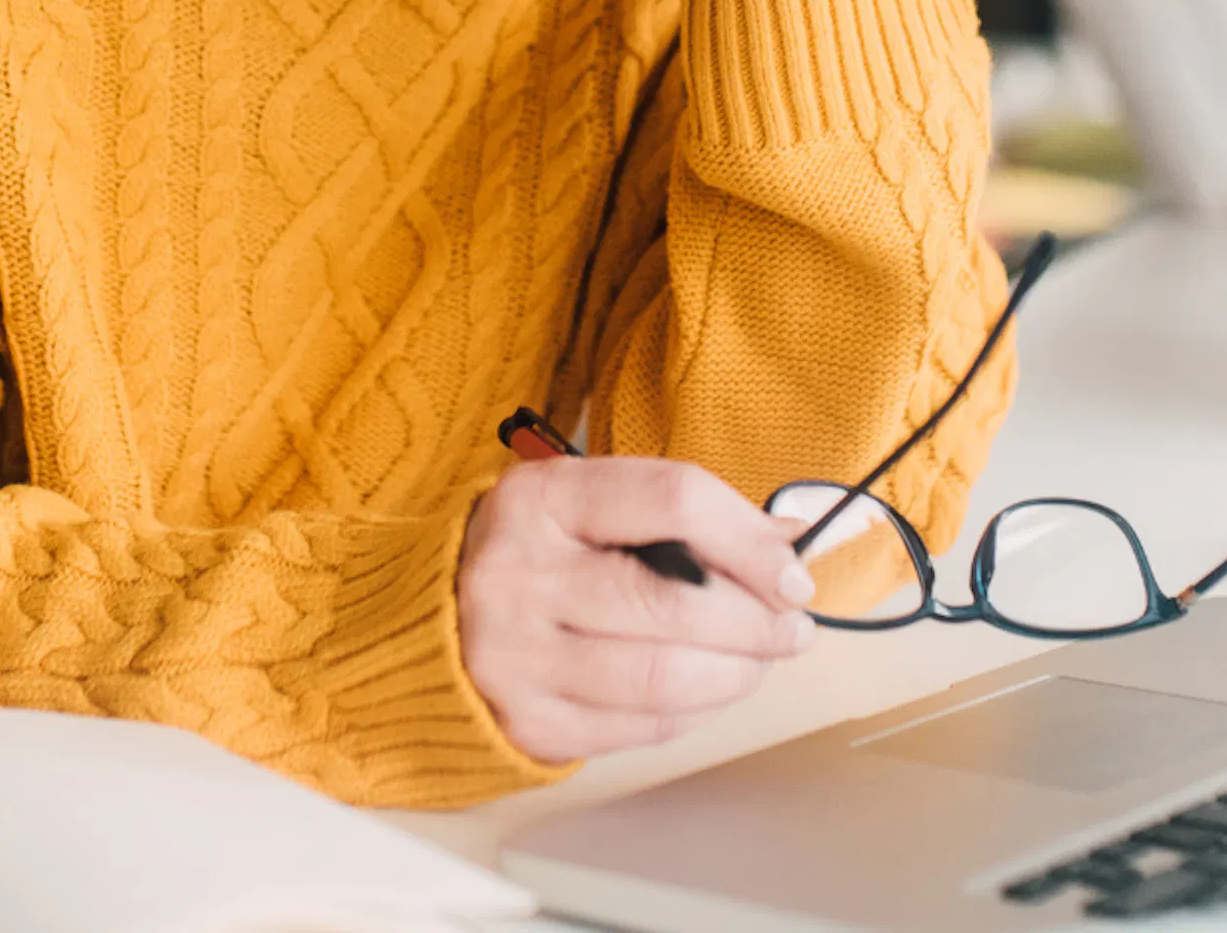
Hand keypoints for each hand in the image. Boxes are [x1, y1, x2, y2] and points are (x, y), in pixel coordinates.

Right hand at [457, 455, 819, 762]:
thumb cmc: (539, 554)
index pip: (673, 501)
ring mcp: (516, 655)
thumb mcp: (593, 505)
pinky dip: (695, 712)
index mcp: (541, 498)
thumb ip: (684, 516)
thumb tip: (791, 540)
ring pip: (664, 677)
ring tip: (755, 662)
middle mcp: (519, 575)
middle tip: (790, 629)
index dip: (750, 539)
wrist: (434, 617)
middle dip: (757, 622)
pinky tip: (705, 690)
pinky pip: (643, 727)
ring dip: (736, 673)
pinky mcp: (527, 721)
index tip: (791, 573)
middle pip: (676, 603)